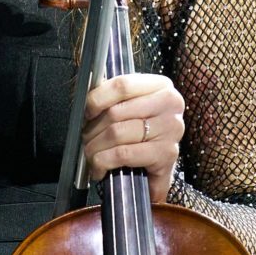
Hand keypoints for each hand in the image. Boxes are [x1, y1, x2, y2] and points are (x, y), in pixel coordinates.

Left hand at [83, 73, 184, 203]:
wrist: (159, 166)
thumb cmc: (142, 134)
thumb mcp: (131, 108)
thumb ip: (113, 99)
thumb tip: (85, 101)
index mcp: (160, 86)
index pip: (122, 85)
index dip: (97, 99)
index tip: (87, 113)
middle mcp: (170, 104)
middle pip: (116, 112)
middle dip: (92, 129)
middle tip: (85, 139)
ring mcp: (171, 129)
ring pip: (116, 133)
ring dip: (95, 147)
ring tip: (91, 154)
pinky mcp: (166, 154)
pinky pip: (123, 154)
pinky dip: (104, 162)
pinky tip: (99, 168)